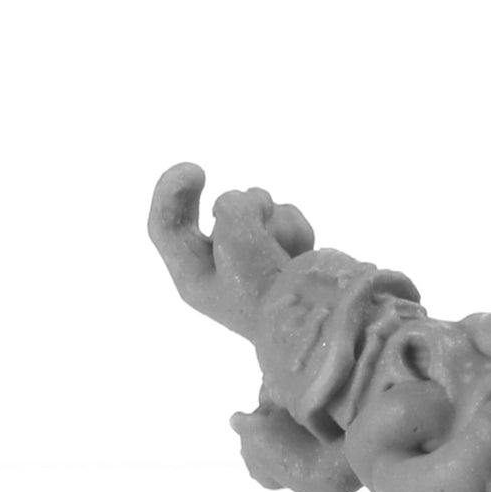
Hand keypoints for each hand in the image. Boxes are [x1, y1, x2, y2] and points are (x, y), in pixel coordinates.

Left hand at [148, 163, 315, 340]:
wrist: (324, 321)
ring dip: (271, 218)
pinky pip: (286, 221)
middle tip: (232, 188)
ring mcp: (258, 263)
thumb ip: (235, 207)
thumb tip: (261, 204)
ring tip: (283, 249)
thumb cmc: (270, 290)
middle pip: (214, 216)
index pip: (167, 225)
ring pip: (257, 211)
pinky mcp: (290, 258)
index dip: (171, 191)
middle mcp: (223, 271)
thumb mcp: (236, 240)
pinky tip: (303, 254)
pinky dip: (295, 230)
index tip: (197, 170)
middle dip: (231, 203)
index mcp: (195, 277)